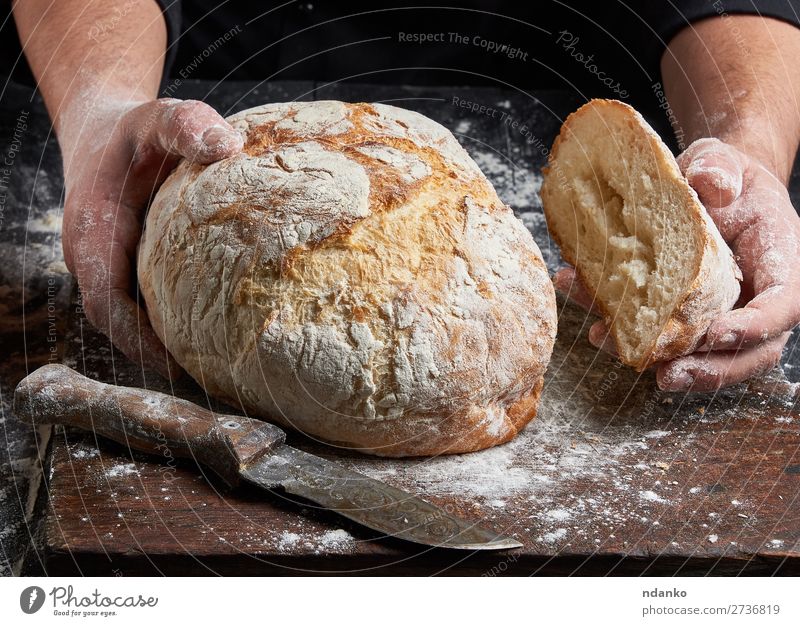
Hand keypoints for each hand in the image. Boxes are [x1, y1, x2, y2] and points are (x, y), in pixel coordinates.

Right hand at [61, 98, 242, 378]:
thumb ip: (186, 125)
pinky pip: (144, 303)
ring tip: (217, 370)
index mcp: (93, 233)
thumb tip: (229, 146)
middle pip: (118, 323)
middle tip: (211, 381)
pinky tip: (213, 333)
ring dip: (164, 345)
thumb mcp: (158, 117)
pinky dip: (170, 323)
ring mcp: (110, 265)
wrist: (104, 128)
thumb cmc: (134, 129)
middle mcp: (96, 257)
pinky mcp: (128, 266)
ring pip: (131, 318)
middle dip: (157, 355)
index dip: (136, 339)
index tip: (176, 365)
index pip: (106, 303)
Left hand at [553, 137, 799, 391]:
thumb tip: (710, 185)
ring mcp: (724, 312)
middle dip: (710, 371)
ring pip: (705, 355)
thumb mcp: (721, 160)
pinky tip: (594, 325)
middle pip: (750, 350)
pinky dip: (630, 336)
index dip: (753, 326)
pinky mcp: (688, 317)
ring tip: (622, 355)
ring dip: (662, 363)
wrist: (703, 187)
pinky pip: (665, 335)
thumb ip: (719, 168)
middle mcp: (757, 295)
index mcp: (781, 258)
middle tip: (667, 377)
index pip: (783, 304)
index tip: (716, 335)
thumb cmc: (721, 176)